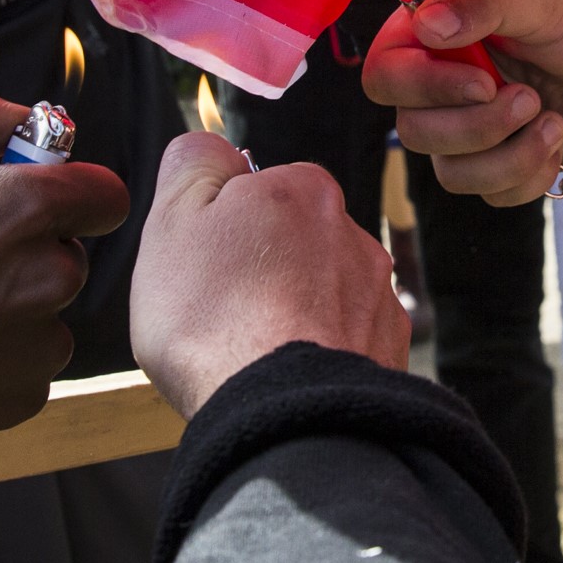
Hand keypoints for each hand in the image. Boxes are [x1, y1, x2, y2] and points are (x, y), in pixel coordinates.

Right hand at [0, 82, 129, 479]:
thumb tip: (22, 116)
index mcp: (21, 209)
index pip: (103, 193)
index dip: (65, 191)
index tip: (20, 200)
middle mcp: (46, 277)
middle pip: (67, 250)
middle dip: (23, 248)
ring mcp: (37, 346)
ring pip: (45, 309)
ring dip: (7, 307)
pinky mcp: (21, 399)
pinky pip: (25, 364)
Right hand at [131, 134, 409, 416]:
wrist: (286, 417)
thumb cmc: (217, 319)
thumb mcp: (172, 221)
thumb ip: (193, 164)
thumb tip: (211, 146)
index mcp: (303, 188)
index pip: (253, 191)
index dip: (219, 231)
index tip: (201, 269)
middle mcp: (353, 231)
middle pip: (290, 243)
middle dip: (260, 272)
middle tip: (220, 315)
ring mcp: (377, 293)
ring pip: (319, 293)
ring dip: (290, 314)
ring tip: (253, 355)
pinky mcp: (390, 350)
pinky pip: (344, 341)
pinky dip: (318, 355)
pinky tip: (288, 378)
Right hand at [361, 0, 562, 204]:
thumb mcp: (547, 1)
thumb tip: (425, 24)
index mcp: (442, 32)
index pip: (385, 72)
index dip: (423, 87)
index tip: (483, 81)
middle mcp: (446, 81)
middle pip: (413, 131)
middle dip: (479, 126)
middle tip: (531, 99)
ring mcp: (472, 127)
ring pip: (450, 172)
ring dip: (508, 156)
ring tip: (553, 122)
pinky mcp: (501, 163)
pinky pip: (488, 194)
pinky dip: (528, 175)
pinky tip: (559, 140)